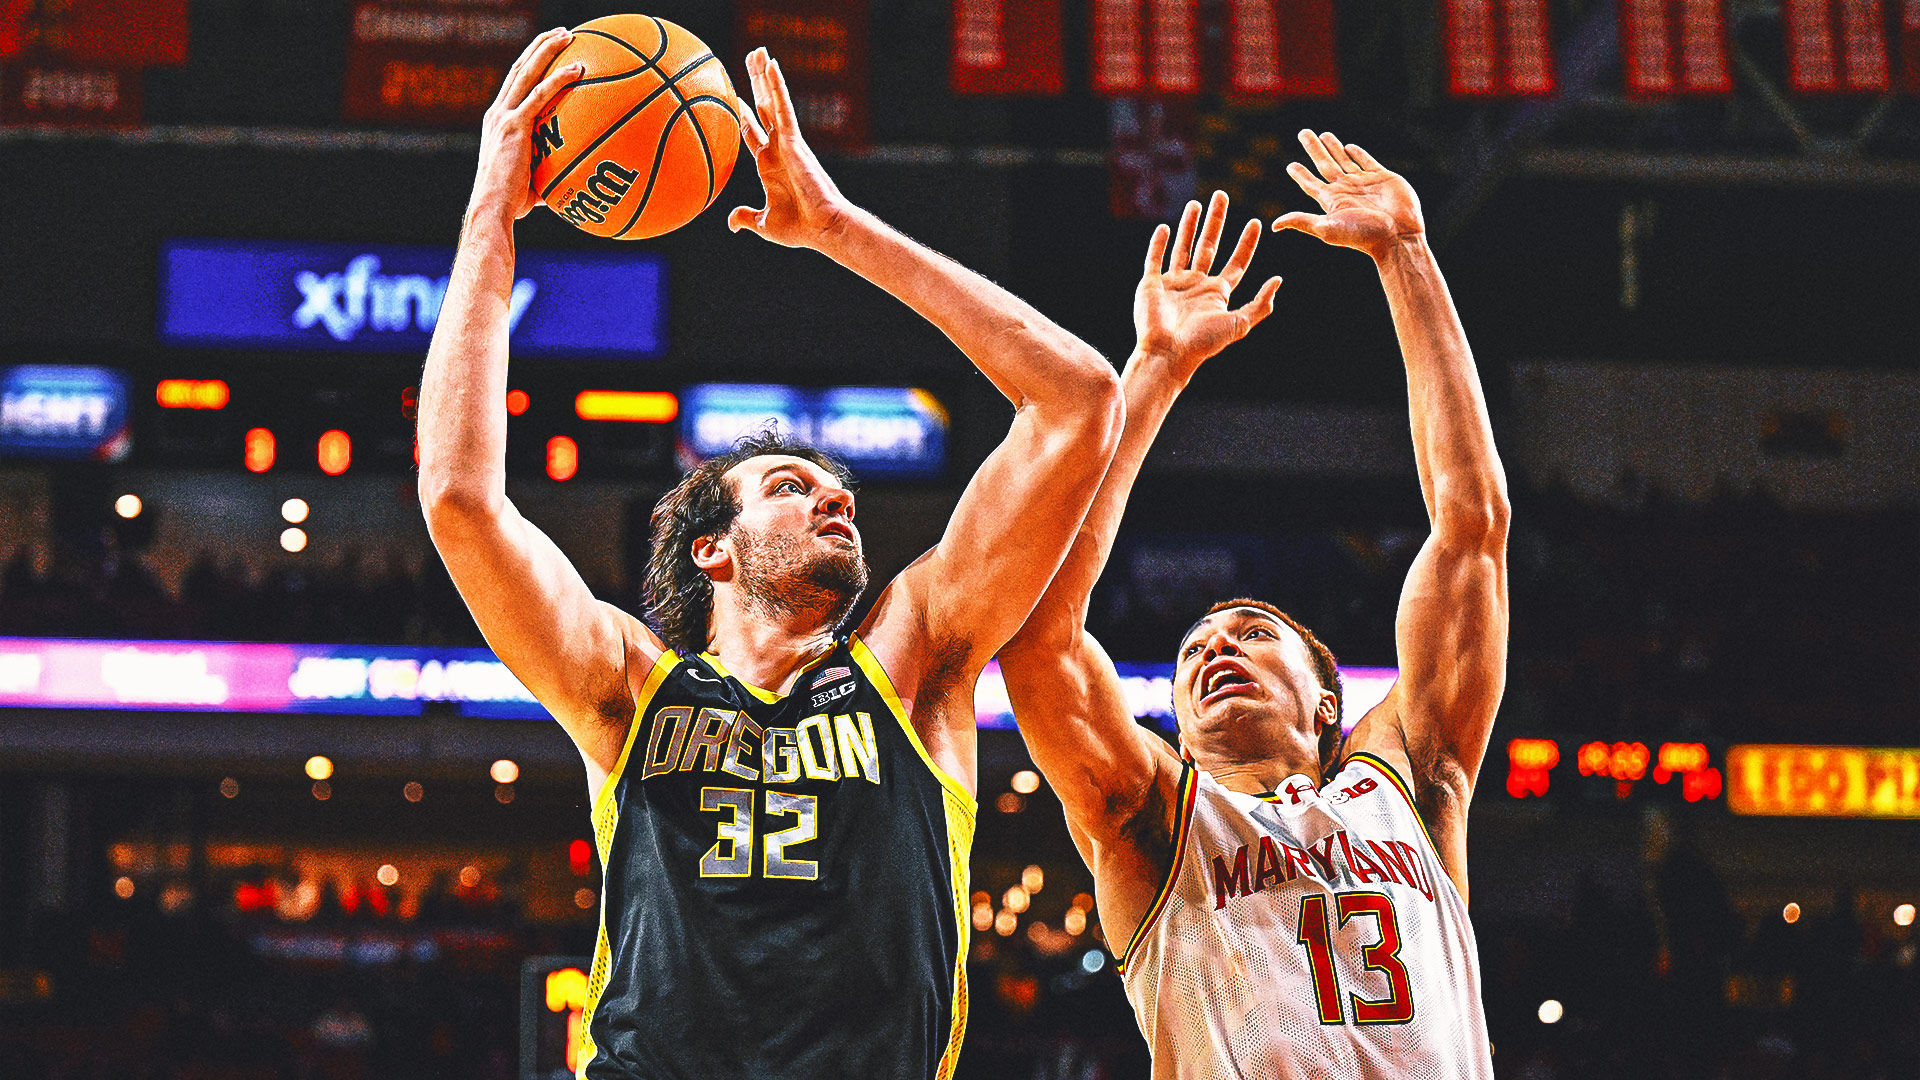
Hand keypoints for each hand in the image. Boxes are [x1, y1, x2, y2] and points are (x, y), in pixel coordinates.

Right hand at [470, 29, 582, 221]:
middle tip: (561, 34)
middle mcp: (497, 113)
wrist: (491, 208)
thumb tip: (573, 180)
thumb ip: (548, 172)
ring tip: (569, 35)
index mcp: (497, 122)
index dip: (530, 63)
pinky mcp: (515, 126)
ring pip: (527, 71)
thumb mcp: (530, 182)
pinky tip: (579, 69)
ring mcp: (504, 116)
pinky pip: (541, 94)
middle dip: (540, 46)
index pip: (514, 84)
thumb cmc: (511, 205)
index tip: (548, 51)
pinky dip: (560, 78)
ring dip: (548, 49)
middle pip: (519, 68)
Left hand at [728, 48, 852, 248]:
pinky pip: (783, 108)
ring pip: (772, 101)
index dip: (743, 115)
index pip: (752, 132)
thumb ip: (746, 217)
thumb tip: (731, 221)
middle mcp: (777, 148)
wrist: (822, 228)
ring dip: (764, 75)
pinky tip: (771, 66)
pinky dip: (777, 87)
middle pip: (762, 108)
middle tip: (750, 59)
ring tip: (758, 51)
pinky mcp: (795, 140)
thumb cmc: (800, 228)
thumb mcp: (764, 223)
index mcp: (769, 165)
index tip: (734, 97)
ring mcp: (786, 142)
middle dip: (755, 83)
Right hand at [1134, 191, 1281, 382]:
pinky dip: (1158, 244)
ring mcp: (1173, 284)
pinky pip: (1154, 259)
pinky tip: (1164, 228)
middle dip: (1216, 221)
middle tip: (1221, 195)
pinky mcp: (1151, 285)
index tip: (1255, 222)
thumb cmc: (1203, 342)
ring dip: (1189, 226)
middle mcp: (1196, 285)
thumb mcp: (1239, 323)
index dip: (1246, 243)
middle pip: (1209, 246)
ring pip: (1183, 247)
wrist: (1168, 353)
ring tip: (1195, 203)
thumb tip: (1278, 280)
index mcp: (1217, 293)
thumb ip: (1259, 304)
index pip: (1236, 262)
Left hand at [1272, 131, 1424, 260]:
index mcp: (1331, 201)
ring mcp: (1364, 183)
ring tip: (1324, 134)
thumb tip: (1274, 226)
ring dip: (1333, 147)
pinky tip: (1349, 147)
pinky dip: (1358, 153)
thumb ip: (1302, 221)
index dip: (1300, 175)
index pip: (1311, 184)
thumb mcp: (1327, 229)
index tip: (1290, 165)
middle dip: (1313, 149)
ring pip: (1344, 160)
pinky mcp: (1383, 178)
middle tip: (1303, 132)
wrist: (1397, 236)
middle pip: (1325, 164)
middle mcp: (1345, 190)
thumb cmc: (1362, 235)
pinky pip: (1367, 162)